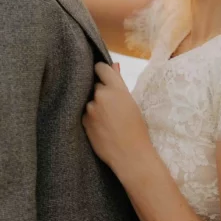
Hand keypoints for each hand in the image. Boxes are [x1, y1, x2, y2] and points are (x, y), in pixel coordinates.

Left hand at [82, 62, 153, 178]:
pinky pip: (85, 113)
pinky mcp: (83, 121)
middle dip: (100, 91)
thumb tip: (114, 65)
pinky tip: (101, 127)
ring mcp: (90, 108)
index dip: (101, 71)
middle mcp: (101, 95)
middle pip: (95, 85)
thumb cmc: (137, 128)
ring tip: (106, 120)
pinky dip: (91, 117)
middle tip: (110, 105)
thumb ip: (119, 83)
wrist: (130, 155)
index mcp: (116, 88)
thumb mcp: (131, 102)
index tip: (102, 76)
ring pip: (89, 100)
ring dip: (95, 106)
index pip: (101, 67)